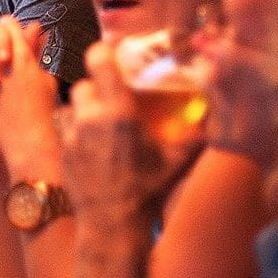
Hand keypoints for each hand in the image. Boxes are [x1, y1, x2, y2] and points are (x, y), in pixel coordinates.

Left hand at [59, 42, 201, 226]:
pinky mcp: (63, 150)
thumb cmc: (148, 191)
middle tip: (114, 100)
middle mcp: (90, 117)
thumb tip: (214, 116)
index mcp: (118, 111)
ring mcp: (72, 134)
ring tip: (104, 126)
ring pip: (74, 106)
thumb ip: (196, 134)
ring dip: (86, 110)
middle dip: (98, 89)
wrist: (114, 225)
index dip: (104, 52)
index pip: (98, 58)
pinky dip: (79, 131)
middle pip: (85, 83)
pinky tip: (95, 147)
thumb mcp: (177, 161)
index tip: (114, 55)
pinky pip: (68, 129)